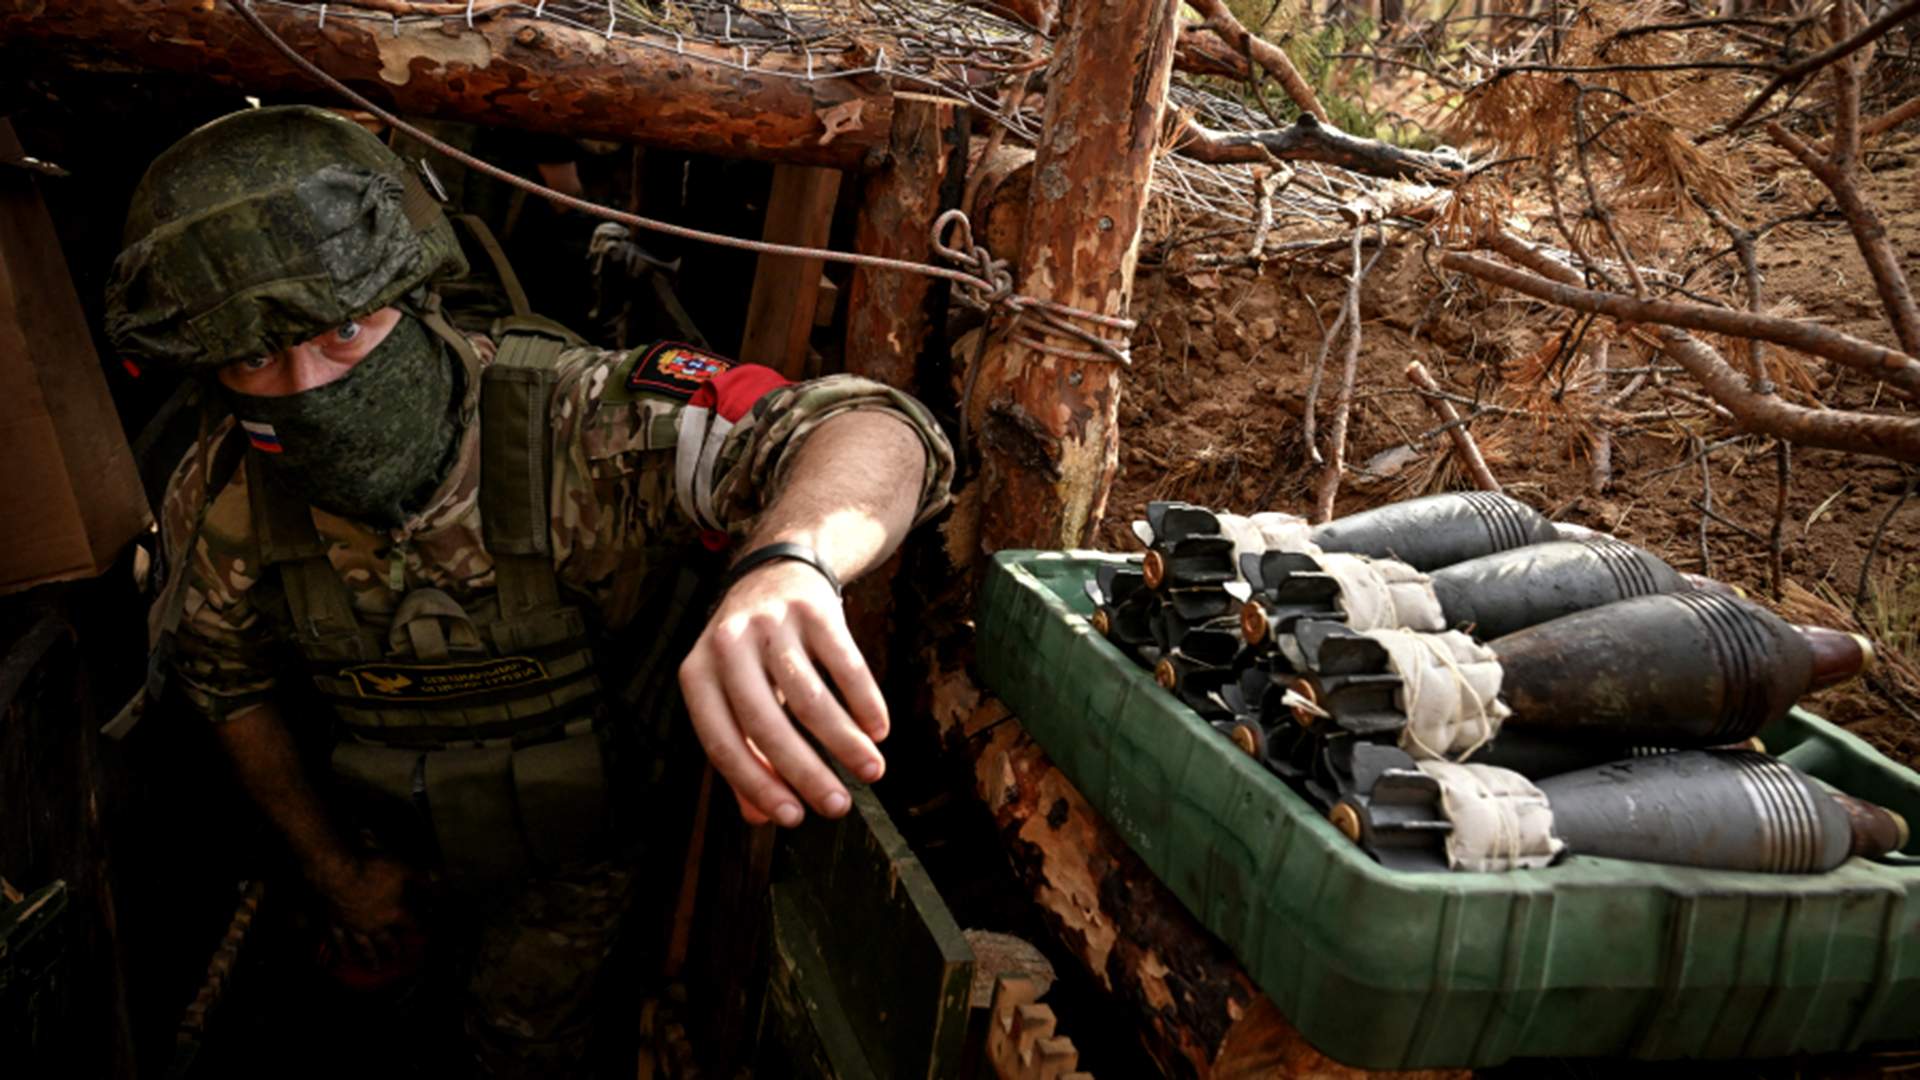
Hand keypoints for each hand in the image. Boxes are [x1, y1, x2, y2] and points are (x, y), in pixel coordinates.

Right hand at [318, 854, 417, 971]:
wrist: (340, 873)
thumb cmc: (374, 869)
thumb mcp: (404, 869)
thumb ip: (422, 878)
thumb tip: (441, 883)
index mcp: (394, 912)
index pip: (411, 922)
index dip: (420, 926)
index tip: (424, 932)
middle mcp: (375, 924)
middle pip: (387, 940)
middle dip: (394, 948)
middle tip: (398, 957)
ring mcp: (354, 926)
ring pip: (364, 945)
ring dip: (370, 957)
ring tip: (375, 967)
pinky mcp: (336, 922)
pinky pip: (339, 940)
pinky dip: (342, 950)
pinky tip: (344, 959)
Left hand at [678, 559, 888, 827]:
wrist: (778, 569)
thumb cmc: (753, 652)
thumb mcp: (734, 695)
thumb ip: (743, 753)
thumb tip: (759, 816)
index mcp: (697, 675)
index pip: (721, 741)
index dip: (756, 784)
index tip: (793, 818)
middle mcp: (727, 646)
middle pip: (765, 721)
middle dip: (805, 771)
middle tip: (837, 807)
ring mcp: (770, 623)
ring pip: (810, 695)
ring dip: (844, 741)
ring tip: (872, 772)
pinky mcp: (812, 608)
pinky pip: (844, 662)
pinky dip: (864, 700)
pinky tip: (878, 730)